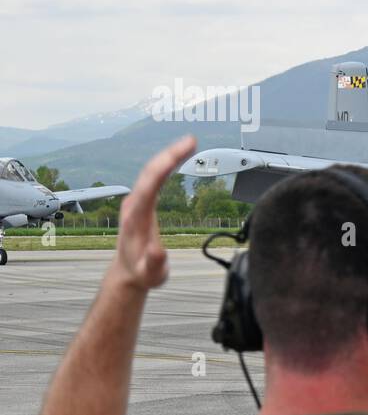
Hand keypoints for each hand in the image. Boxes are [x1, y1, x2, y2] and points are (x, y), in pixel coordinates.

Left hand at [109, 136, 196, 291]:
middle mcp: (132, 204)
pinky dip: (165, 165)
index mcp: (136, 217)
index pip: (151, 182)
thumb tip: (158, 249)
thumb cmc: (141, 273)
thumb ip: (154, 262)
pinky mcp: (139, 202)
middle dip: (170, 153)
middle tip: (192, 140)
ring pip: (150, 172)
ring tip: (188, 144)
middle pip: (150, 172)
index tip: (185, 150)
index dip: (168, 163)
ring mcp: (134, 202)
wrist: (127, 273)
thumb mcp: (150, 274)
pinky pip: (152, 178)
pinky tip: (176, 157)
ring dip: (168, 156)